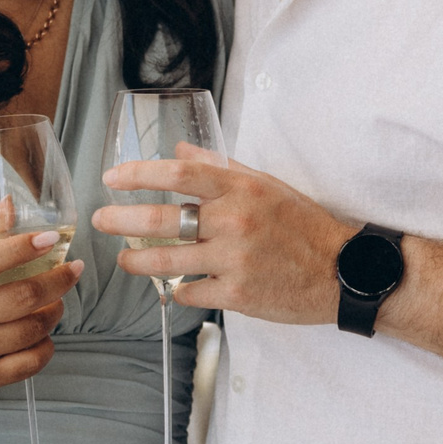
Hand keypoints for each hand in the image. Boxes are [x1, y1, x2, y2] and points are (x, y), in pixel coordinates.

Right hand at [0, 231, 77, 410]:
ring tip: (57, 302)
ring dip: (54, 312)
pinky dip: (45, 347)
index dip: (22, 247)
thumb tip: (8, 204)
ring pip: (31, 330)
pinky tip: (44, 336)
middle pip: (21, 297)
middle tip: (73, 270)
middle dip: (57, 281)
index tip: (51, 237)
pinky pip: (28, 364)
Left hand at [92, 146, 352, 324]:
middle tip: (100, 219)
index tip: (113, 178)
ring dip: (137, 259)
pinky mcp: (237, 294)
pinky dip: (177, 289)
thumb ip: (221, 167)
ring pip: (168, 259)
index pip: (180, 172)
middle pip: (163, 217)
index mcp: (241, 188)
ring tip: (124, 258)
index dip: (140, 173)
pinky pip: (190, 292)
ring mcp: (234, 259)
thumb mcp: (266, 185)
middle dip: (121, 218)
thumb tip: (183, 149)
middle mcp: (234, 220)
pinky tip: (175, 286)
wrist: (342, 271)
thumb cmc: (304, 225)